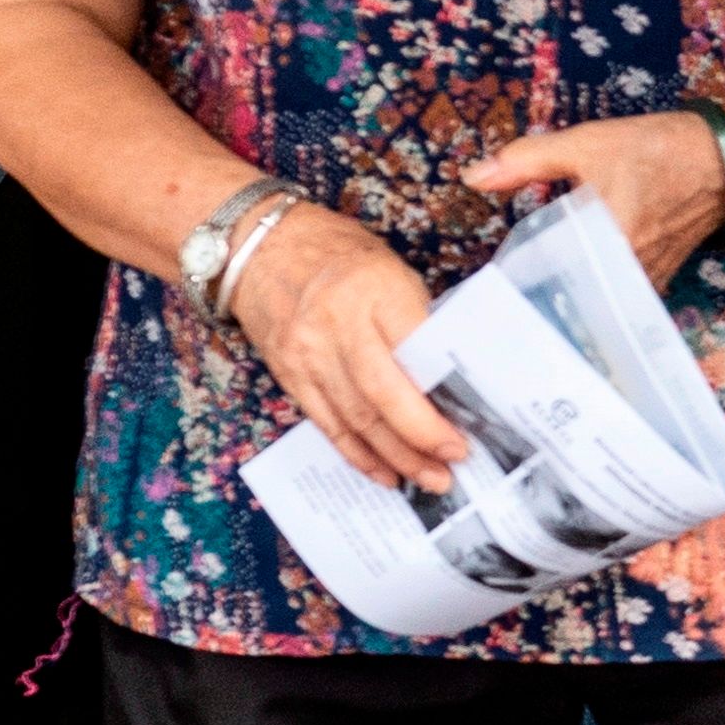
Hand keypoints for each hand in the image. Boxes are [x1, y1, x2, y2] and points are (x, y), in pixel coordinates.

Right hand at [226, 204, 461, 491]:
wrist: (258, 246)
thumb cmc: (338, 253)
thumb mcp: (389, 270)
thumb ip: (416, 321)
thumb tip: (452, 378)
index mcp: (374, 291)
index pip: (413, 353)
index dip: (438, 402)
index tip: (466, 430)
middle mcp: (337, 325)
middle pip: (381, 396)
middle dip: (420, 440)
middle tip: (451, 466)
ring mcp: (308, 354)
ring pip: (355, 419)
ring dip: (395, 457)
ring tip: (428, 479)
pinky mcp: (289, 375)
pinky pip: (327, 425)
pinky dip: (358, 454)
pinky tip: (385, 472)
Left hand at [465, 108, 724, 294]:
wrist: (723, 160)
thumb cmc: (656, 150)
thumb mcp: (586, 144)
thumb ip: (527, 161)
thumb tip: (473, 177)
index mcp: (609, 247)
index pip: (553, 286)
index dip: (520, 293)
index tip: (492, 298)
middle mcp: (629, 276)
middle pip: (571, 302)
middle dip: (539, 303)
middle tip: (500, 307)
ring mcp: (645, 284)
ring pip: (594, 304)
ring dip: (566, 300)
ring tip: (526, 304)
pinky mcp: (654, 282)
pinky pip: (614, 298)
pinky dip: (593, 292)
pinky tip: (568, 288)